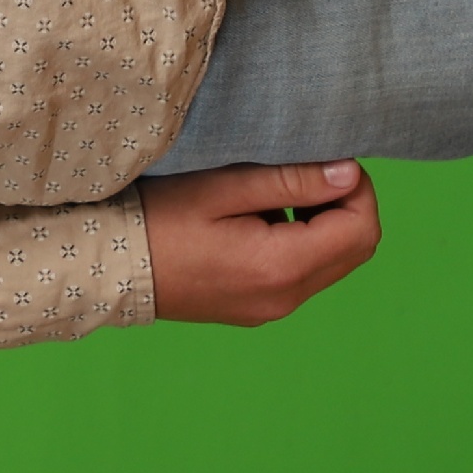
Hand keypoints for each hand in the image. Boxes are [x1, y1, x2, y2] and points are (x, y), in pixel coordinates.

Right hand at [139, 161, 383, 324]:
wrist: (111, 269)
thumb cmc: (160, 220)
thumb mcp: (224, 187)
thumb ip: (291, 181)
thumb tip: (349, 173)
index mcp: (282, 266)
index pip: (361, 229)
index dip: (358, 189)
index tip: (329, 161)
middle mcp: (286, 297)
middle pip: (355, 250)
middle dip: (346, 206)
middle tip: (309, 173)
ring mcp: (272, 309)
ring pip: (332, 263)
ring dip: (323, 226)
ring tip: (276, 196)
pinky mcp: (257, 311)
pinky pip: (303, 276)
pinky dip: (300, 244)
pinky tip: (258, 222)